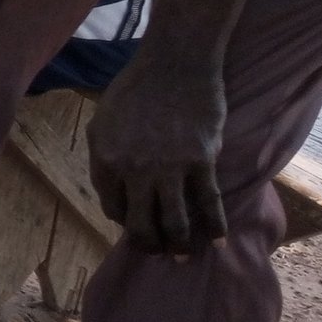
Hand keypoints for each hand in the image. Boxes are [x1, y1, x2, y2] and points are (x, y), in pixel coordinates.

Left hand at [88, 48, 227, 256]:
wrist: (174, 64)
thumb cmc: (135, 89)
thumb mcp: (104, 121)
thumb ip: (106, 155)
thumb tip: (115, 188)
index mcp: (106, 159)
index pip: (113, 208)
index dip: (124, 221)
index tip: (135, 224)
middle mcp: (135, 170)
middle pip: (142, 224)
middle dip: (150, 245)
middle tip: (159, 253)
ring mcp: (169, 168)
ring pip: (175, 223)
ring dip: (180, 246)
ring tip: (185, 257)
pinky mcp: (201, 162)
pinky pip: (209, 204)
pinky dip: (214, 228)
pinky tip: (217, 241)